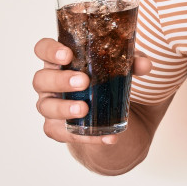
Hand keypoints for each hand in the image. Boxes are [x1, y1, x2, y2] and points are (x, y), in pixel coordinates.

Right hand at [32, 38, 152, 144]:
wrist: (116, 112)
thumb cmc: (109, 77)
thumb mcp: (124, 66)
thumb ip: (133, 62)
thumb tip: (145, 65)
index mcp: (61, 60)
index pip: (43, 49)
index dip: (50, 50)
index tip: (68, 54)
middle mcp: (50, 82)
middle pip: (41, 79)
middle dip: (61, 80)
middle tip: (84, 81)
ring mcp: (50, 106)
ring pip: (46, 107)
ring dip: (64, 108)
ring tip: (84, 109)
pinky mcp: (58, 128)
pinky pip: (64, 133)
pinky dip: (86, 136)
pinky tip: (106, 136)